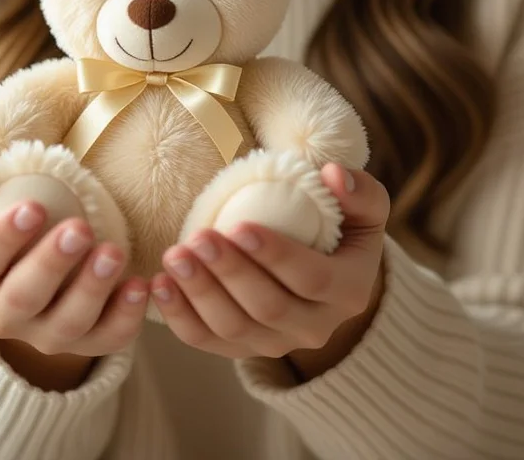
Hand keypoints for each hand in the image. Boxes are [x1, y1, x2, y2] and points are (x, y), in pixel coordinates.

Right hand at [0, 156, 148, 389]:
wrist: (31, 283)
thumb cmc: (4, 237)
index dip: (3, 238)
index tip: (34, 207)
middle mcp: (3, 315)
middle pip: (22, 297)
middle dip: (52, 263)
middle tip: (79, 228)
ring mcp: (44, 334)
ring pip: (66, 324)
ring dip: (91, 289)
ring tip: (115, 253)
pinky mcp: (85, 344)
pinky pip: (106, 339)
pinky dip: (125, 317)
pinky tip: (140, 286)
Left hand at [149, 163, 388, 378]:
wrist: (327, 278)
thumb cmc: (342, 231)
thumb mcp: (364, 211)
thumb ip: (360, 192)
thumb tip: (333, 174)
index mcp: (349, 293)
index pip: (312, 279)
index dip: (274, 256)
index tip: (238, 227)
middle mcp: (315, 328)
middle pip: (268, 307)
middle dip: (229, 272)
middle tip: (198, 238)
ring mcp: (276, 343)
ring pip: (234, 327)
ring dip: (199, 292)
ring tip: (174, 256)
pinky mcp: (242, 349)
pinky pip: (206, 340)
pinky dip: (179, 317)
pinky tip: (159, 285)